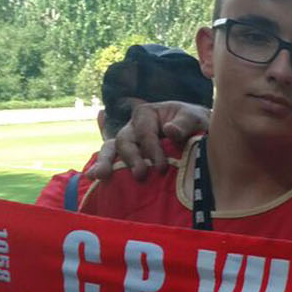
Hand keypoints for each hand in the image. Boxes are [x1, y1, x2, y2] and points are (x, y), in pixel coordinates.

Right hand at [85, 100, 211, 179]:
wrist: (198, 132)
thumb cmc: (195, 123)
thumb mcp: (195, 118)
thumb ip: (184, 124)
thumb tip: (169, 130)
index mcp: (146, 113)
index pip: (145, 132)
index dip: (152, 150)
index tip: (161, 168)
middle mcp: (132, 126)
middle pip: (124, 141)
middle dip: (130, 158)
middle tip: (140, 175)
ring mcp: (128, 141)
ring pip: (111, 149)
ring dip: (104, 162)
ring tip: (98, 176)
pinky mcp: (128, 156)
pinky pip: (112, 159)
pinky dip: (102, 166)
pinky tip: (92, 177)